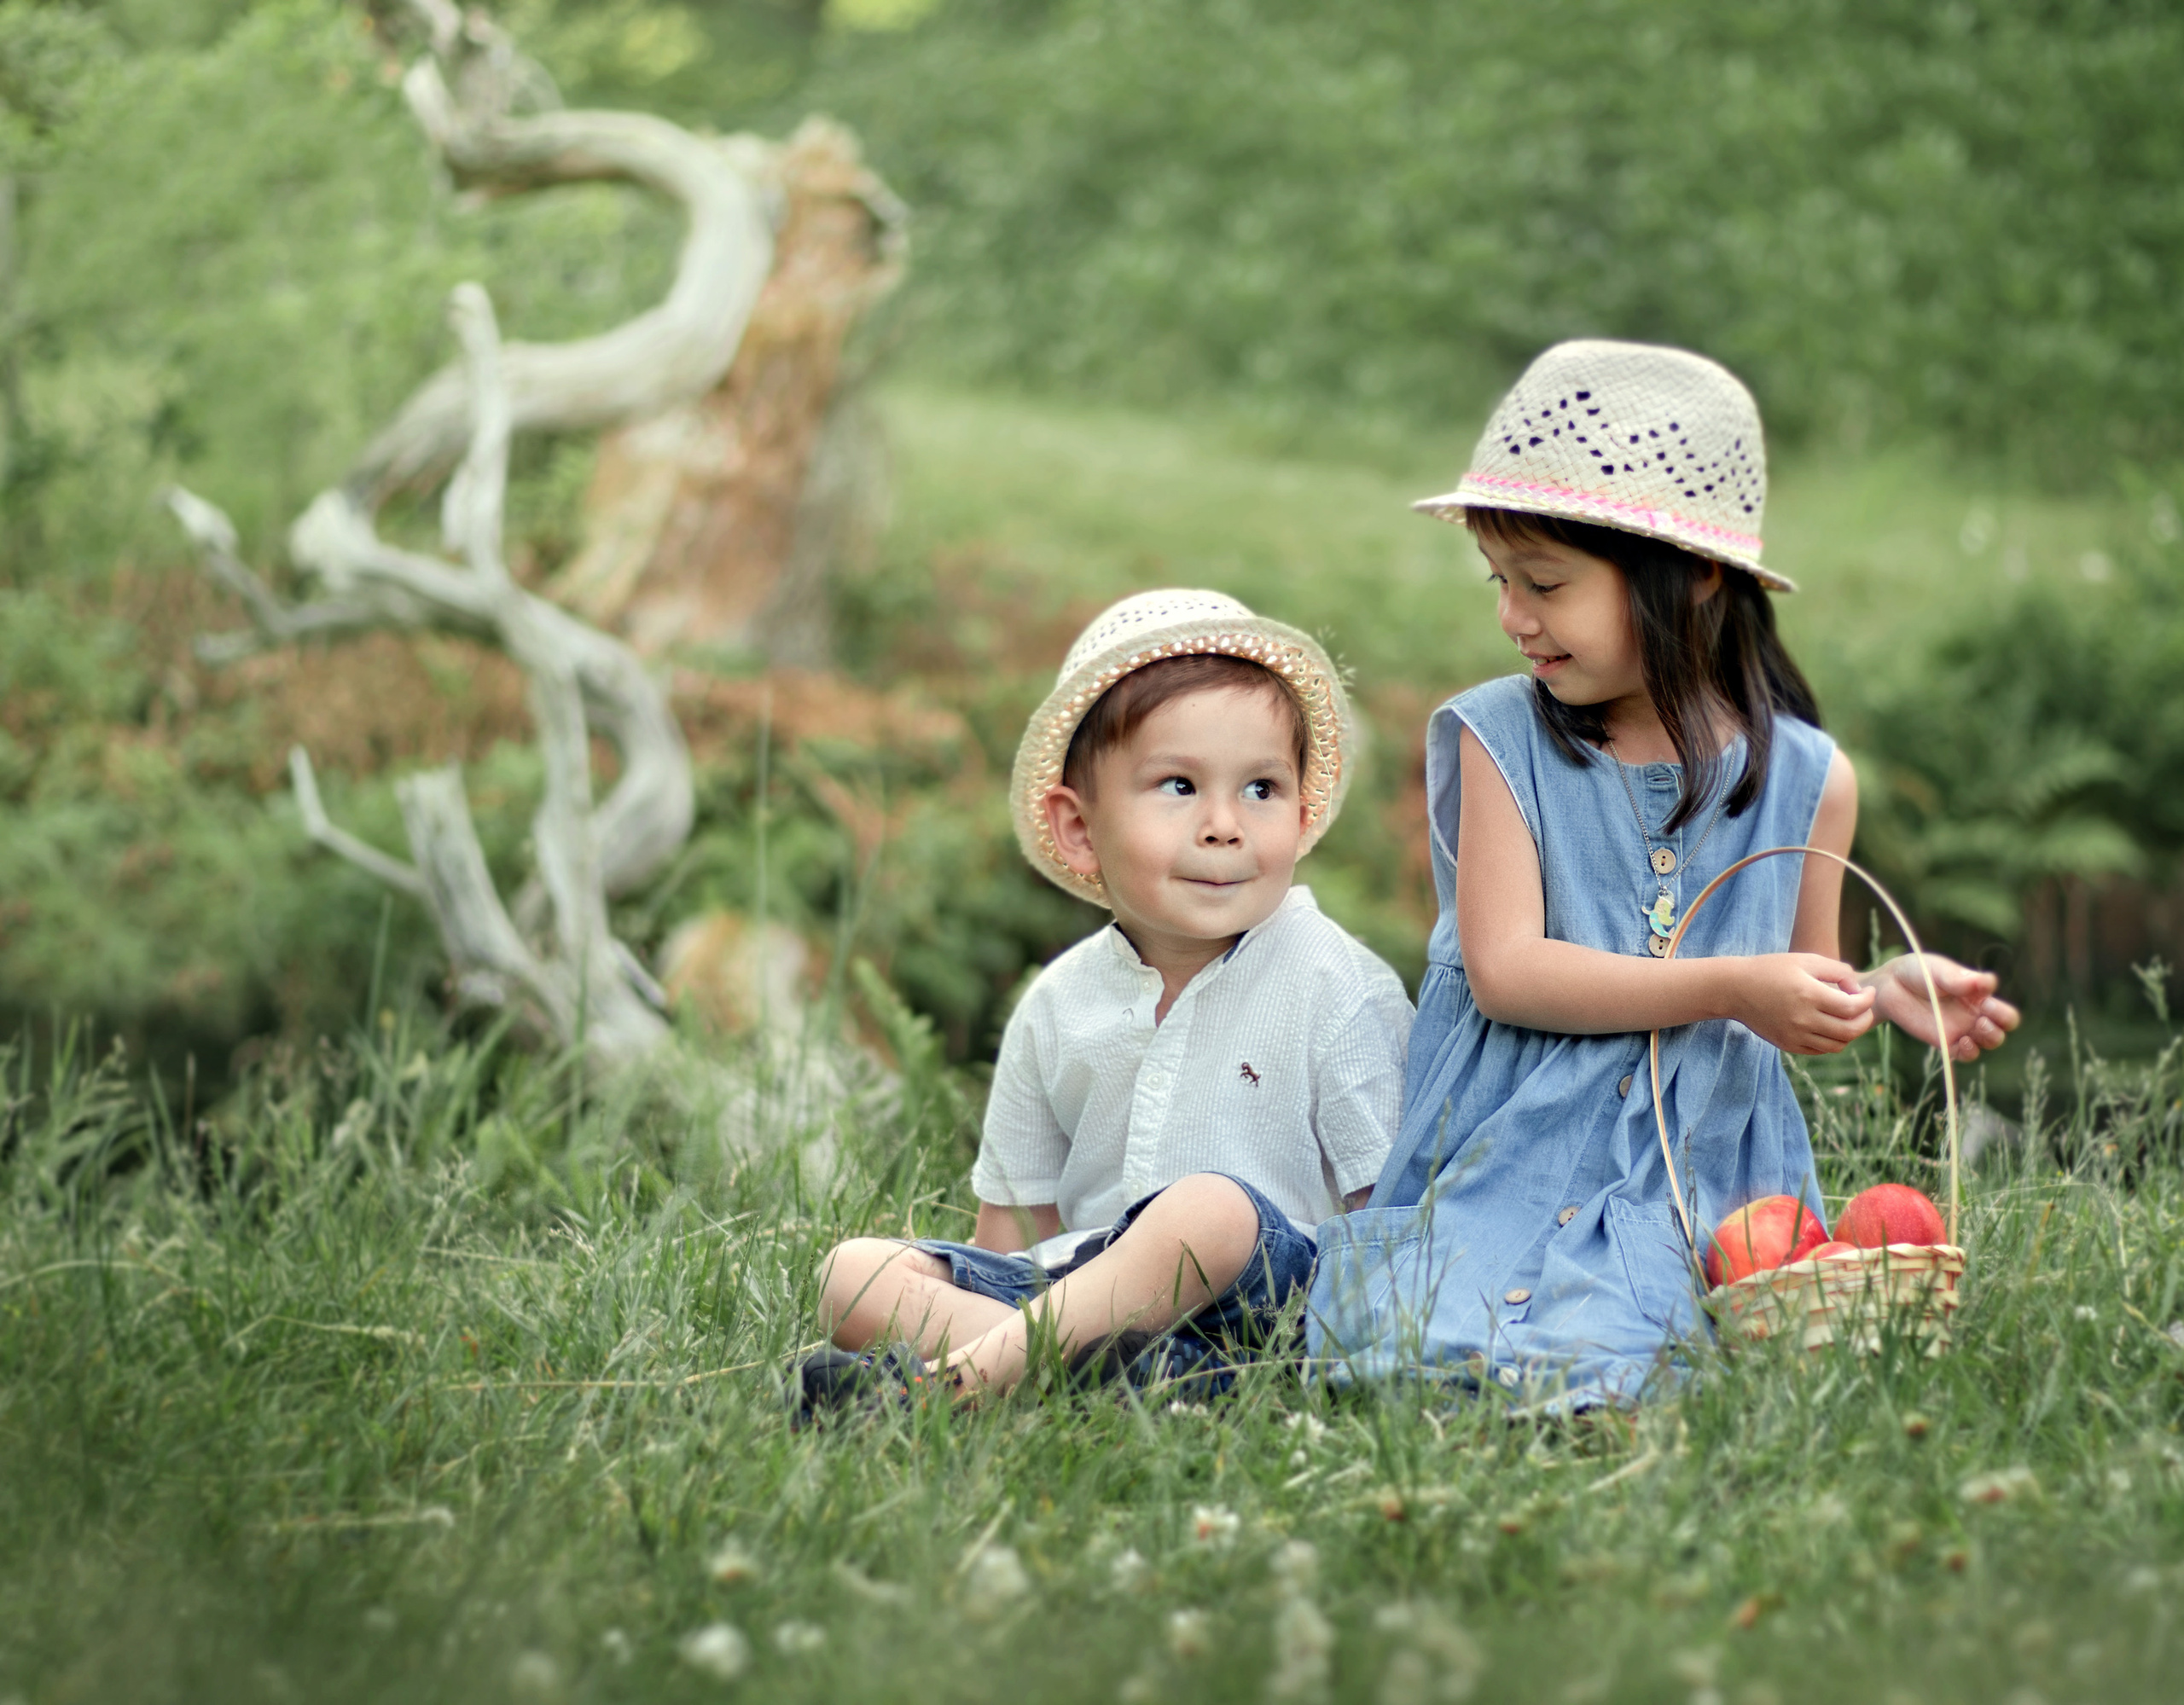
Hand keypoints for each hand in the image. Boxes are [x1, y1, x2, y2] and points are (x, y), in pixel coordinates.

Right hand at [1733, 954, 1877, 1054]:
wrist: (1734, 989)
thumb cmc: (1771, 969)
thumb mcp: (1805, 960)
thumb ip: (1837, 970)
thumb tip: (1857, 988)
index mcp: (1809, 995)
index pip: (1853, 1007)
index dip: (1867, 1000)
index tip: (1868, 992)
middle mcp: (1803, 1019)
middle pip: (1850, 1031)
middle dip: (1865, 1020)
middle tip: (1864, 1009)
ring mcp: (1795, 1035)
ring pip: (1838, 1045)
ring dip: (1850, 1032)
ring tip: (1848, 1018)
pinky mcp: (1787, 1044)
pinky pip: (1820, 1050)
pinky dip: (1832, 1041)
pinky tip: (1829, 1026)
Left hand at [1863, 955, 2019, 1061]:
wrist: (1890, 985)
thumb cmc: (1918, 972)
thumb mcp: (1938, 970)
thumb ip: (1960, 978)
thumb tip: (1987, 984)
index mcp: (1979, 996)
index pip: (2004, 1012)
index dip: (2002, 1012)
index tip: (1986, 1002)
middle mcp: (1974, 1013)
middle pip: (2003, 1029)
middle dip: (2000, 1026)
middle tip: (1982, 1018)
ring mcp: (1961, 1029)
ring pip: (1988, 1043)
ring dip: (1989, 1039)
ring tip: (1974, 1029)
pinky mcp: (1944, 1041)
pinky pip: (1965, 1054)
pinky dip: (1970, 1052)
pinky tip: (1963, 1042)